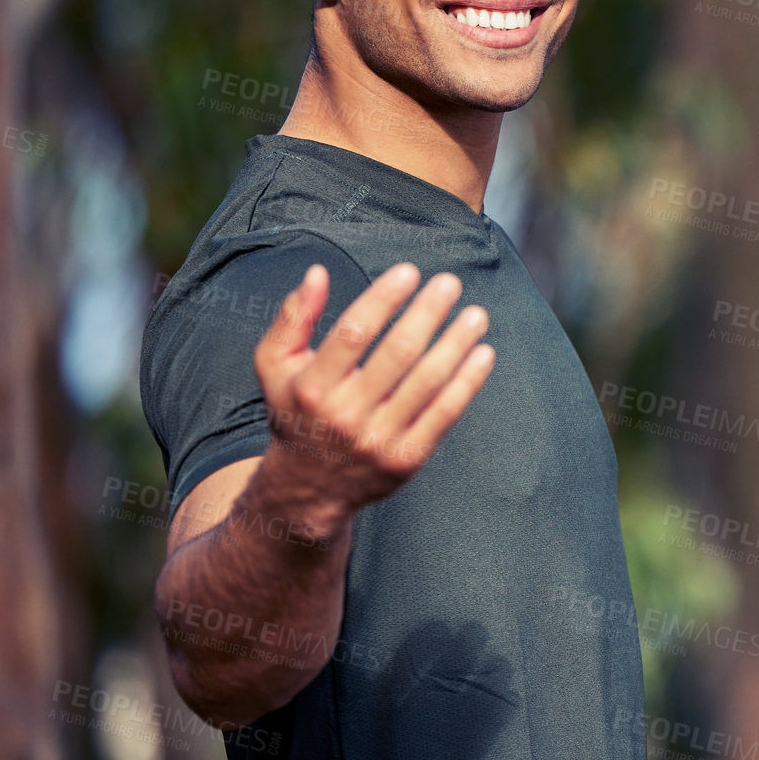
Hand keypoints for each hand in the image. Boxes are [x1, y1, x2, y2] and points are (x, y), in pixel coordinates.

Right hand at [252, 262, 493, 517]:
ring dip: (456, 344)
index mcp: (312, 386)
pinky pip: (444, 415)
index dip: (384, 298)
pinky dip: (467, 383)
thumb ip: (293, 318)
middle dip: (427, 313)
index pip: (354, 332)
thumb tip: (316, 273)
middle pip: (397, 353)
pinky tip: (483, 354)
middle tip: (450, 284)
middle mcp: (345, 414)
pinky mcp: (406, 458)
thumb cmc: (297, 413)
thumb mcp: (275, 366)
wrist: (307, 487)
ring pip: (427, 383)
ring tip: (475, 316)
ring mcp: (378, 439)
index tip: (409, 272)